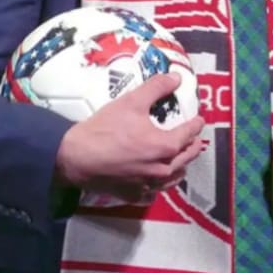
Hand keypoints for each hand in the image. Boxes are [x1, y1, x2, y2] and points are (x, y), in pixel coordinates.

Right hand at [54, 73, 204, 203]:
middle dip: (192, 146)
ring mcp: (147, 185)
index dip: (196, 125)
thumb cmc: (104, 129)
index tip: (198, 120)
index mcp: (165, 146)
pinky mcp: (132, 195)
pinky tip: (156, 182)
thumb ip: (157, 87)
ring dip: (179, 167)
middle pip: (186, 158)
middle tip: (193, 139)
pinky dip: (158, 188)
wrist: (73, 158)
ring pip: (172, 178)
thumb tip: (176, 77)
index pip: (189, 134)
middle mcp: (161, 169)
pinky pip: (152, 194)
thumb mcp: (132, 101)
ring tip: (179, 160)